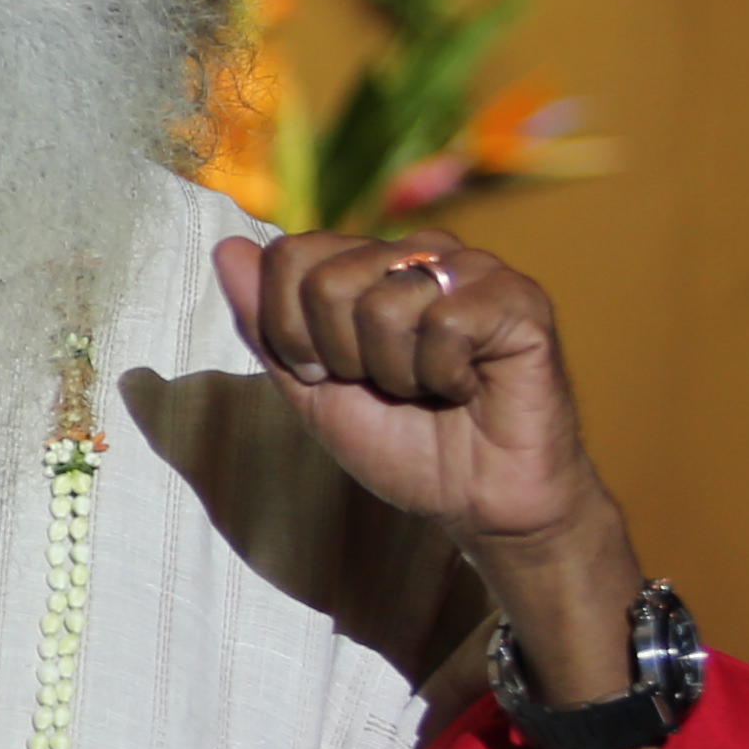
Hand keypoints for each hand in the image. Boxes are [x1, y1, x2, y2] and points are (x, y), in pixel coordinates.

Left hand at [211, 231, 606, 551]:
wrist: (475, 500)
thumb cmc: (399, 442)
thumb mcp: (309, 390)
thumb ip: (266, 323)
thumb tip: (227, 248)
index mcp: (367, 263)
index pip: (289, 255)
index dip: (291, 330)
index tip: (324, 372)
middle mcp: (418, 251)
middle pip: (328, 280)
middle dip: (343, 356)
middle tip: (386, 385)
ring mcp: (473, 268)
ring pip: (386, 304)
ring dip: (397, 372)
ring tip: (430, 386)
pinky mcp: (520, 298)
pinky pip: (448, 322)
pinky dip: (445, 375)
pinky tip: (468, 386)